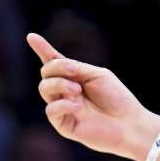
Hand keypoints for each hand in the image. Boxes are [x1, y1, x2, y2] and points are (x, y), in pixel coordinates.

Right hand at [27, 33, 159, 160]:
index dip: (42, 49)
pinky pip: (51, 110)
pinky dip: (63, 104)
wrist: (128, 123)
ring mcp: (63, 107)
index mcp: (75, 77)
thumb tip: (56, 64)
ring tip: (77, 90)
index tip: (31, 36)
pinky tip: (78, 107)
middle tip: (75, 73)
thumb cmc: (117, 98)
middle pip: (46, 73)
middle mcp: (65, 91)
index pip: (54, 62)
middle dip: (57, 68)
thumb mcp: (97, 75)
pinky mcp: (63, 124)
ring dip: (59, 84)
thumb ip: (76, 68)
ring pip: (44, 89)